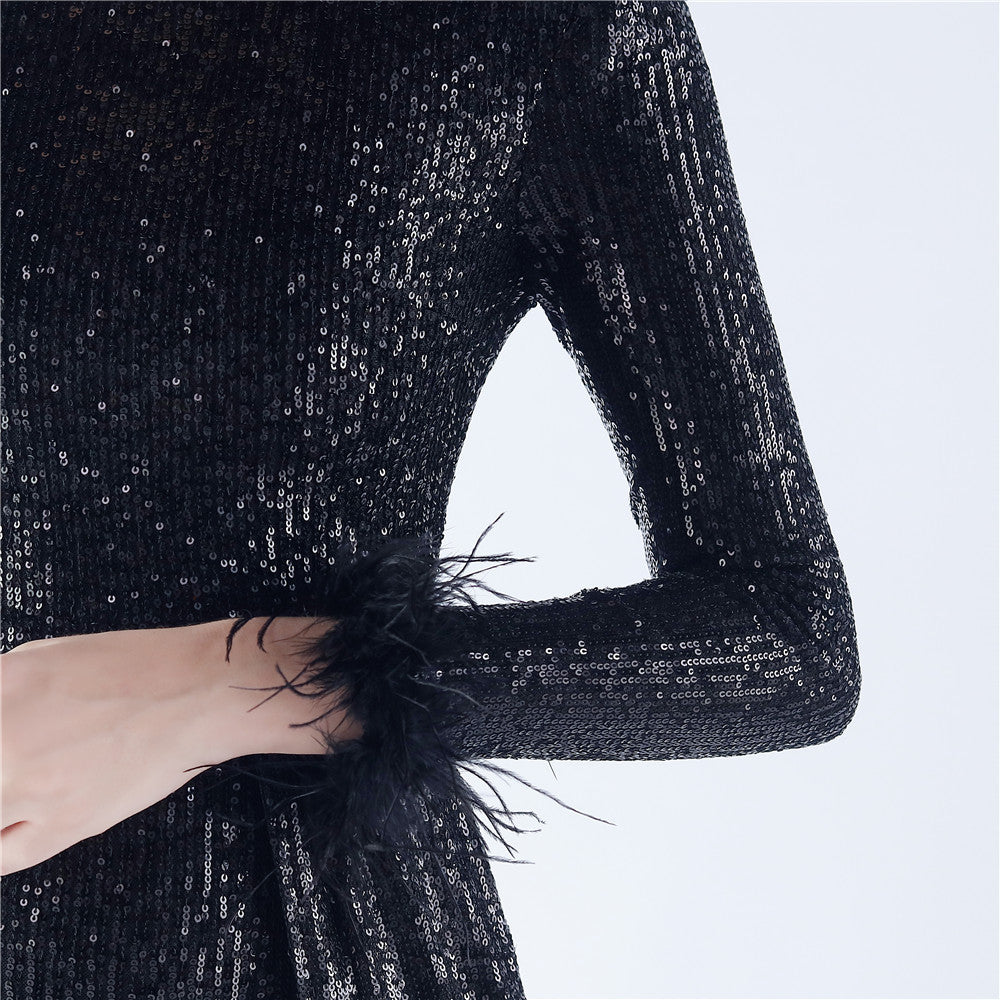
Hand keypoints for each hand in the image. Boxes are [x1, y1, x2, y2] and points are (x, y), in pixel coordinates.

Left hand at [0, 619, 298, 875]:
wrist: (199, 693)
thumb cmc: (133, 667)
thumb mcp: (39, 656)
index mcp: (0, 687)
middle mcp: (5, 739)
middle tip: (6, 770)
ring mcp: (32, 789)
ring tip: (12, 790)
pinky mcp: (64, 826)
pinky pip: (1, 855)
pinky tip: (7, 824)